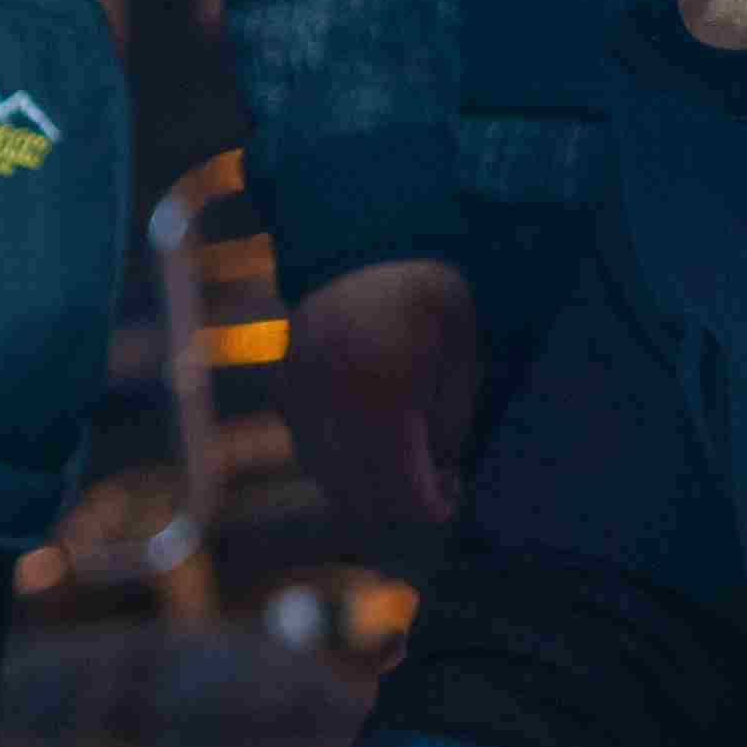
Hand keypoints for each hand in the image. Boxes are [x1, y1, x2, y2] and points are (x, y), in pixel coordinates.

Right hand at [280, 259, 483, 526]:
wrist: (364, 240)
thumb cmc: (430, 297)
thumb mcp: (464, 357)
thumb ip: (450, 423)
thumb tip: (437, 473)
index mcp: (384, 391)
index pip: (401, 489)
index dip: (433, 507)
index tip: (455, 492)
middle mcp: (331, 401)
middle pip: (362, 497)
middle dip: (402, 504)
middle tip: (436, 478)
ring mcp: (298, 396)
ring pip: (328, 481)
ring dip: (368, 488)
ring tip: (404, 459)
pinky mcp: (282, 389)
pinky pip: (308, 451)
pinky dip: (339, 461)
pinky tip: (371, 434)